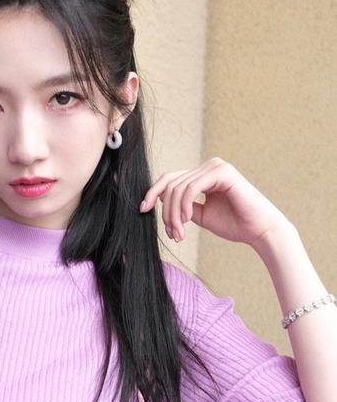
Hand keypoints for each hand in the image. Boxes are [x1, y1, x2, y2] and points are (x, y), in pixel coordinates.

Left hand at [140, 157, 291, 249]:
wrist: (259, 231)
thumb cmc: (234, 224)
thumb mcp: (201, 215)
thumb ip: (184, 207)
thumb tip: (162, 202)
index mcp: (203, 175)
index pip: (170, 179)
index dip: (153, 193)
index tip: (143, 210)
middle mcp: (209, 167)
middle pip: (171, 184)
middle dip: (166, 212)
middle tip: (173, 234)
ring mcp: (216, 167)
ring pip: (179, 188)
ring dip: (174, 214)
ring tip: (180, 233)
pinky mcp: (223, 172)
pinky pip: (191, 187)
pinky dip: (184, 205)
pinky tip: (187, 220)